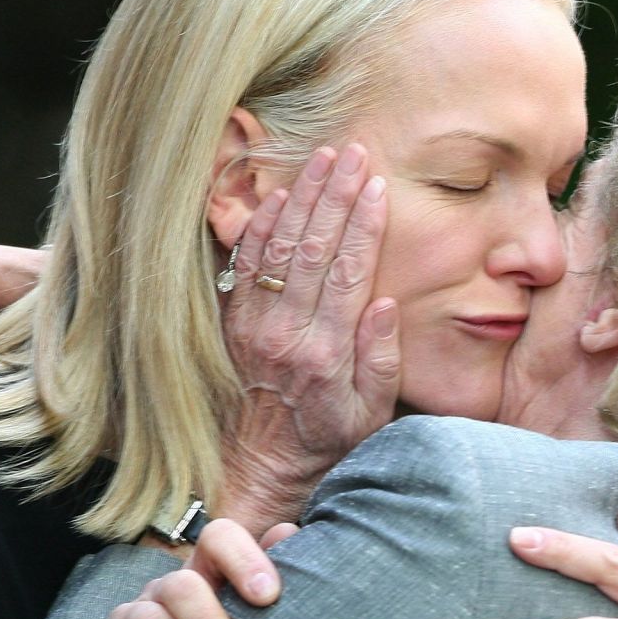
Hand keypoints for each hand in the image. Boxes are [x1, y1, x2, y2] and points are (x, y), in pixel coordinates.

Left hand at [216, 144, 399, 532]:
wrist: (262, 466)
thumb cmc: (328, 439)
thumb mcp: (372, 411)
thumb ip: (380, 356)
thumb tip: (385, 301)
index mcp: (327, 351)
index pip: (349, 270)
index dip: (364, 222)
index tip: (376, 184)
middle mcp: (287, 332)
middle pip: (313, 246)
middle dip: (334, 193)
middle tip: (351, 152)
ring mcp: (254, 326)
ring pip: (278, 246)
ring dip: (299, 197)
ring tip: (319, 158)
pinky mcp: (232, 324)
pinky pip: (245, 264)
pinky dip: (258, 225)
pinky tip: (274, 195)